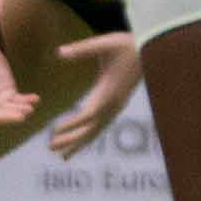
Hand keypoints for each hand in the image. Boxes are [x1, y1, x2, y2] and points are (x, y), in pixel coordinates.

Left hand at [39, 31, 142, 160]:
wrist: (149, 50)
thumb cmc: (126, 45)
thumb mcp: (104, 44)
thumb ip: (82, 50)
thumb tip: (59, 52)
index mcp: (109, 92)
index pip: (88, 115)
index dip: (72, 125)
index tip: (55, 132)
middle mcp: (114, 104)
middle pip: (91, 129)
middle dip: (72, 140)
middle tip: (51, 148)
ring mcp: (117, 107)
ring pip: (97, 131)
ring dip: (79, 143)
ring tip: (63, 156)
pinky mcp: (117, 105)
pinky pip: (101, 125)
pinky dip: (89, 135)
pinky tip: (79, 142)